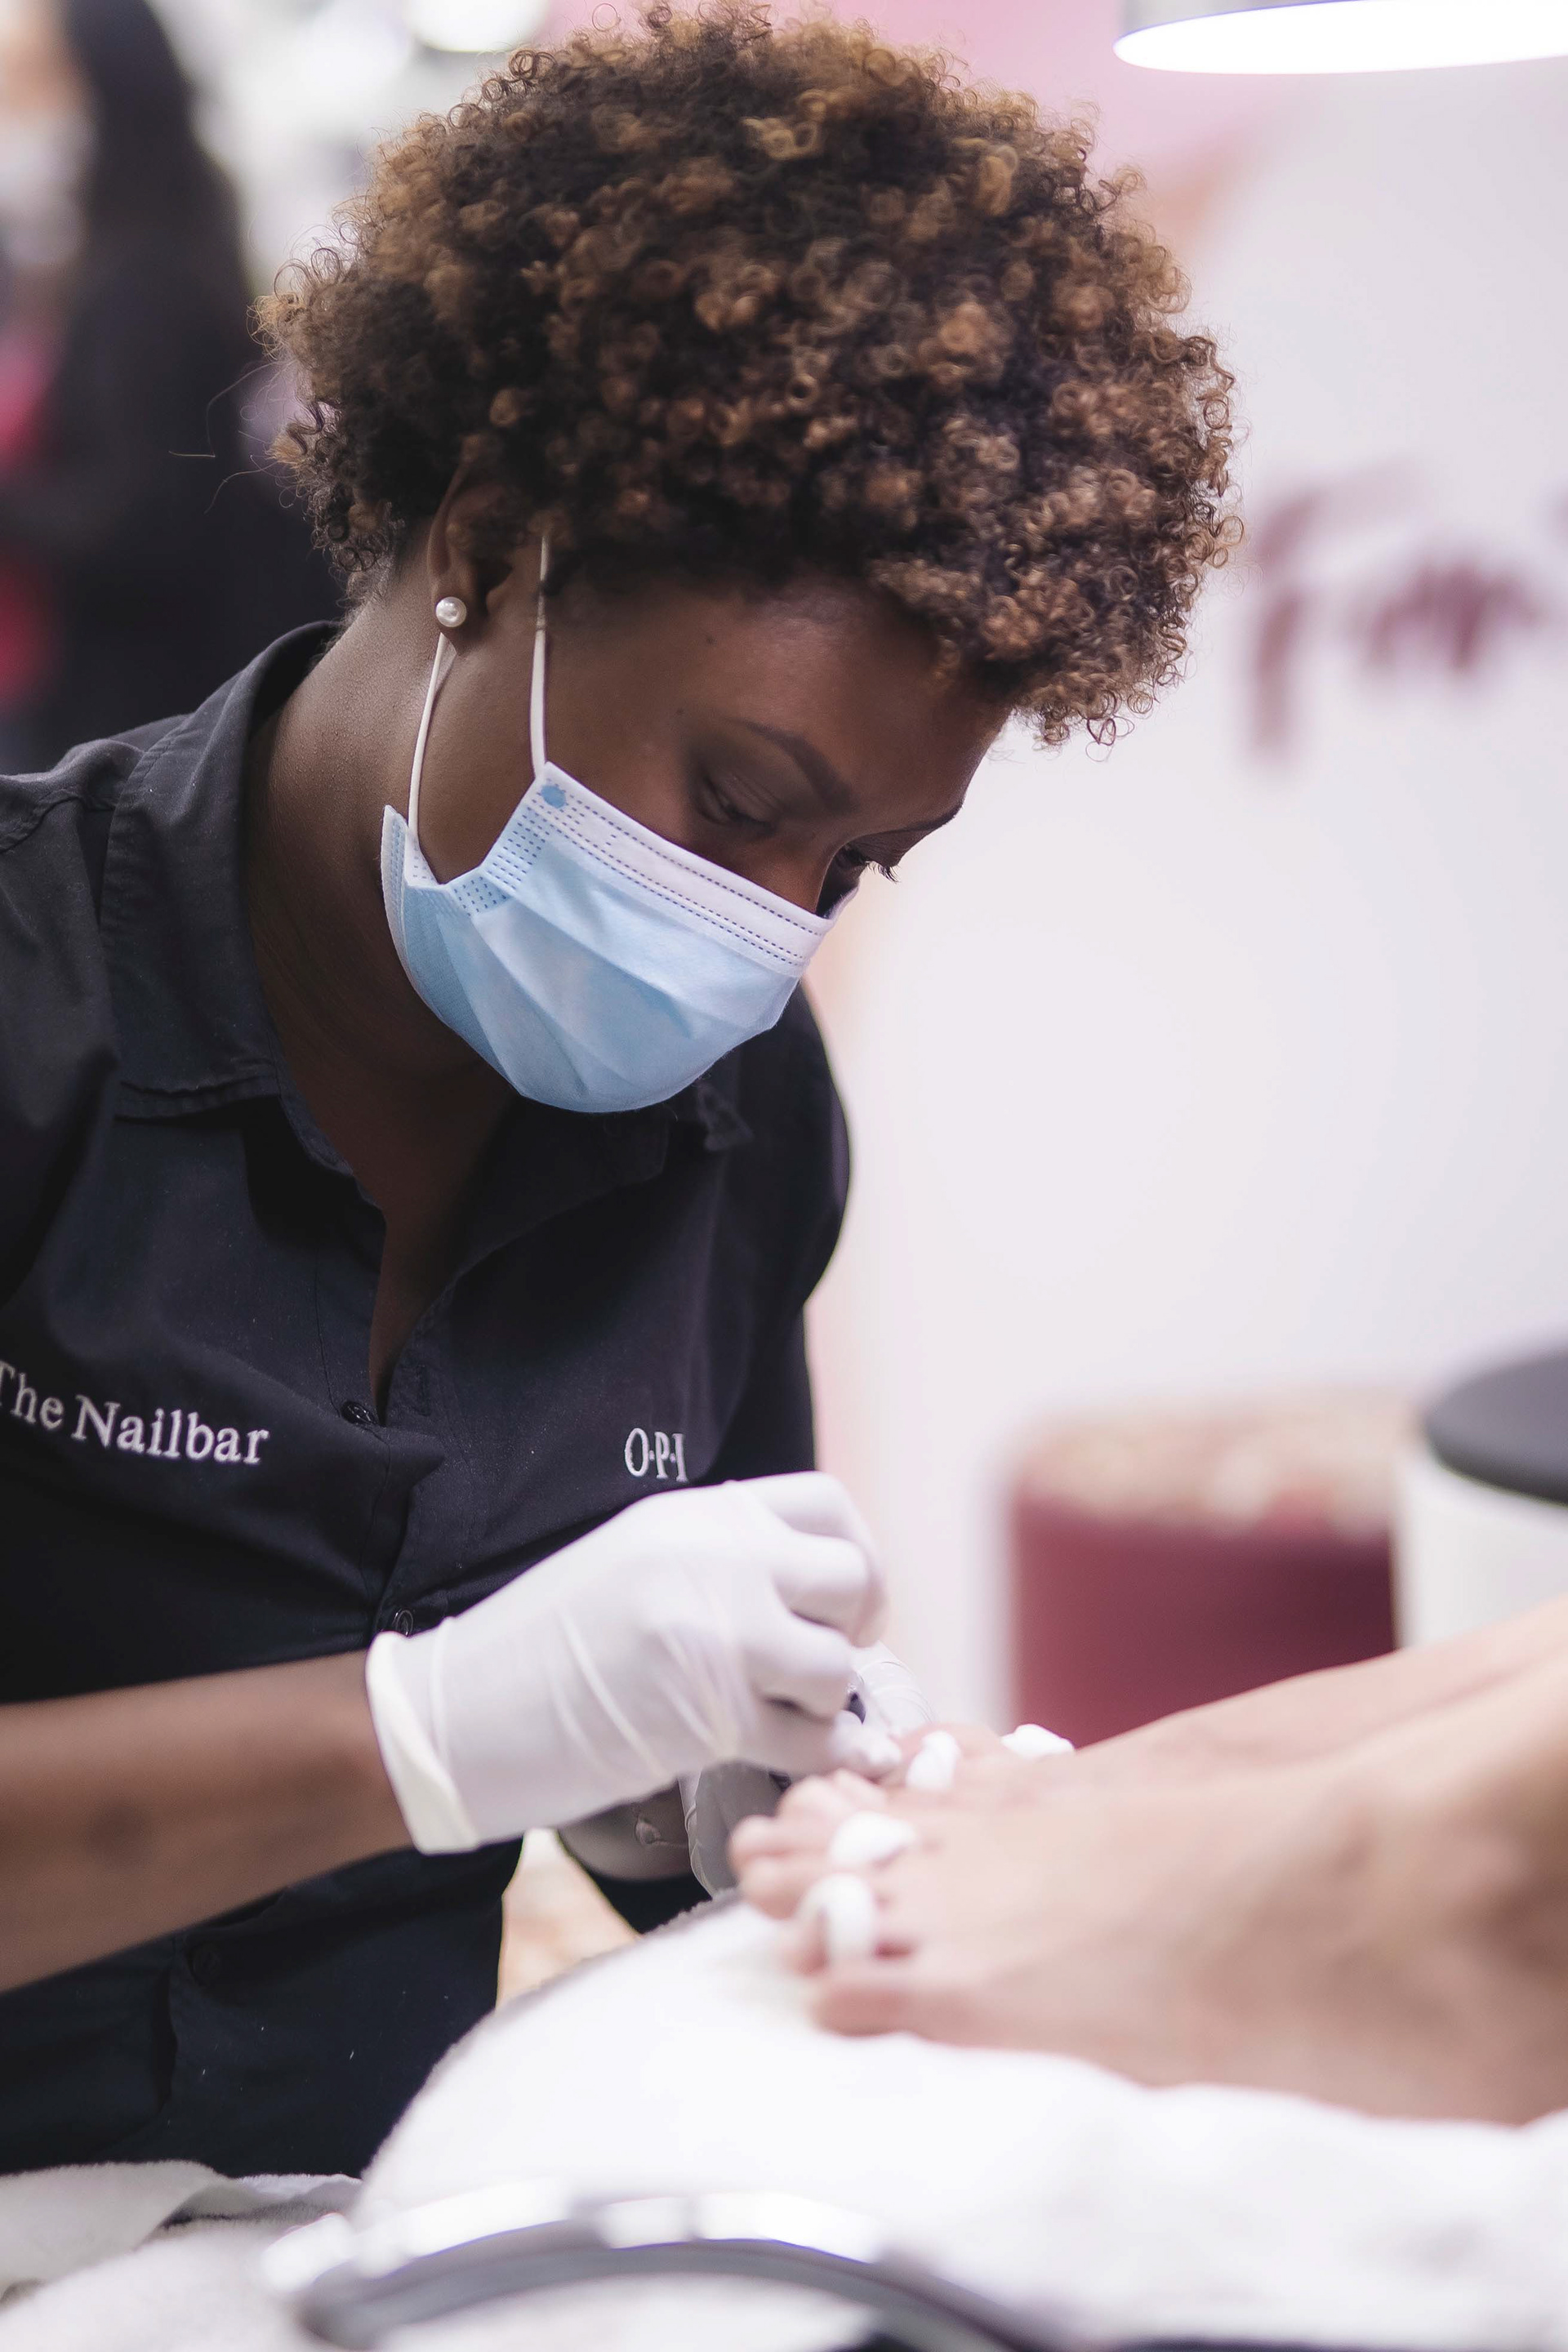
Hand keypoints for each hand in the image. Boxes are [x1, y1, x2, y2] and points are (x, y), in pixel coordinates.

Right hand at [365, 1473, 886, 1850]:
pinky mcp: (710, 1715)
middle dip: (854, 1632)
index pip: (829, 1506)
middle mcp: (716, 1559)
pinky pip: (812, 1741)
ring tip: (783, 1719)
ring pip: (839, 1666)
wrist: (456, 1714)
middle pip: (852, 1580)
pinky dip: (821, 1760)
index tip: (843, 1606)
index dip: (857, 1557)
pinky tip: (797, 1762)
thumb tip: (812, 1593)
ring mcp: (716, 1632)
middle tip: (821, 1670)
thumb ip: (719, 1562)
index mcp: (696, 1516)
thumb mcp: (635, 1562)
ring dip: (827, 1705)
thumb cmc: (540, 1651)